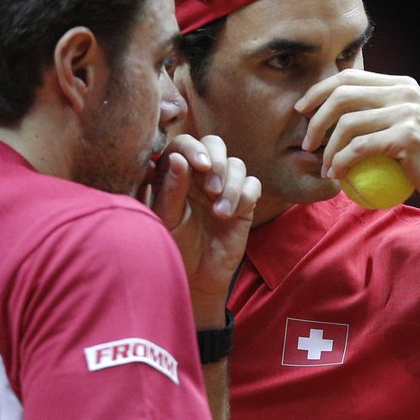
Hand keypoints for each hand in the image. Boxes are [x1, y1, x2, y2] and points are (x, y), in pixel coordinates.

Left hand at [145, 134, 259, 327]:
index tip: (200, 165)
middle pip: (215, 144)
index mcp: (176, 172)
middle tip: (212, 188)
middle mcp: (200, 174)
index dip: (193, 148)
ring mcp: (224, 186)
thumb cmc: (174, 245)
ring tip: (219, 212)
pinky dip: (244, 196)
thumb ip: (170, 189)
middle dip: (217, 161)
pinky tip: (229, 215)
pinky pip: (252, 186)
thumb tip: (178, 158)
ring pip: (236, 164)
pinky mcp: (244, 202)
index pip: (184, 143)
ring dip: (230, 185)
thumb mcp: (167, 219)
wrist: (195, 276)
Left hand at [295, 69, 419, 215]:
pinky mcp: (406, 136)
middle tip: (307, 143)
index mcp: (401, 85)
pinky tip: (337, 175)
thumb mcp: (405, 127)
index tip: (302, 110)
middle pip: (342, 94)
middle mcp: (404, 92)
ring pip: (347, 123)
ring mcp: (406, 112)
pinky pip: (359, 147)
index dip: (319, 91)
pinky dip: (341, 162)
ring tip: (324, 166)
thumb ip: (379, 114)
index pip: (349, 77)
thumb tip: (337, 114)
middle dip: (315, 117)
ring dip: (327, 148)